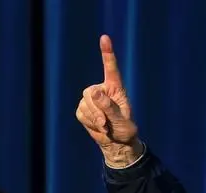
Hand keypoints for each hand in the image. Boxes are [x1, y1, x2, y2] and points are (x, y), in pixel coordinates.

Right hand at [74, 35, 141, 166]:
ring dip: (94, 119)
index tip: (105, 37)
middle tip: (106, 123)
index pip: (111, 68)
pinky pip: (81, 113)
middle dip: (97, 110)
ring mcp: (91, 99)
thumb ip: (109, 108)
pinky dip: (89, 123)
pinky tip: (98, 127)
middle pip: (90, 93)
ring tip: (105, 126)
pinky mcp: (83, 108)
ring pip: (84, 104)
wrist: (116, 142)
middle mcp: (102, 90)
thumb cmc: (124, 130)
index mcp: (116, 88)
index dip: (107, 53)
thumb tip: (94, 93)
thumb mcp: (121, 122)